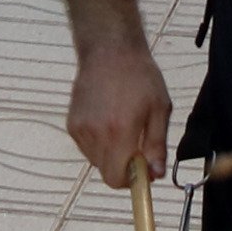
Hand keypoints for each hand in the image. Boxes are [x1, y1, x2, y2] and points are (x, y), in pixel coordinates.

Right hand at [66, 41, 173, 188]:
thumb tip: (156, 174)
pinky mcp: (71, 123)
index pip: (116, 179)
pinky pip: (87, 147)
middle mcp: (95, 134)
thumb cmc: (139, 76)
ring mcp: (80, 129)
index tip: (143, 169)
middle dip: (123, 166)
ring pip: (97, 160)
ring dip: (111, 153)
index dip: (131, 180)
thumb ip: (157, 145)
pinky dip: (99, 142)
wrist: (109, 49)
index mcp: (119, 132)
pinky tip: (108, 118)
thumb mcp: (159, 109)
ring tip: (122, 124)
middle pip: (106, 172)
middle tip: (136, 143)